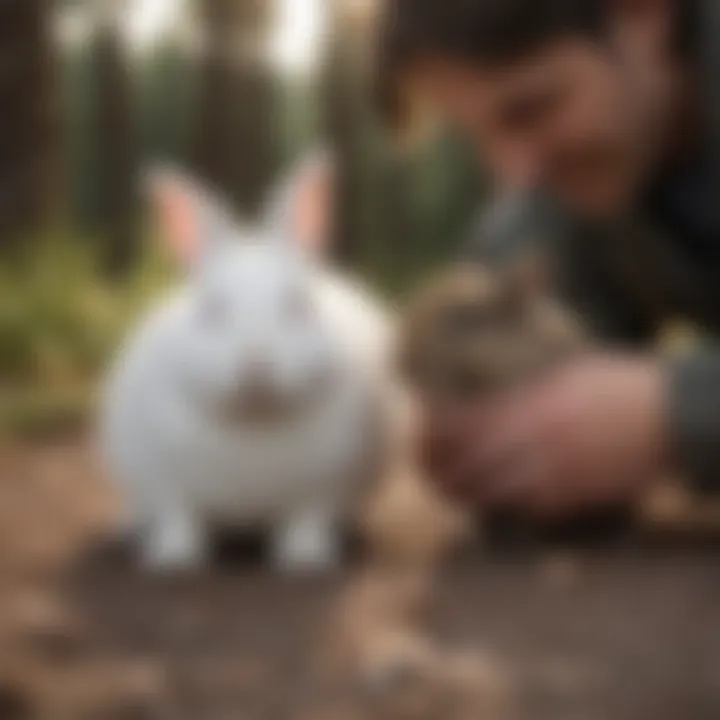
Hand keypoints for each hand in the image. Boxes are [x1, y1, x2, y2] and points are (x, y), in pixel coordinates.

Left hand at [421, 354, 668, 518]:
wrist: (668, 417)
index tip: (421, 429)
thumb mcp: (564, 371)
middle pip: (470, 463)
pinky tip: (492, 500)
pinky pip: (524, 509)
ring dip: (466, 492)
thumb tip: (488, 396)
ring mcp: (552, 472)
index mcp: (528, 404)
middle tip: (423, 468)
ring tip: (448, 488)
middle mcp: (534, 440)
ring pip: (491, 493)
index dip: (435, 431)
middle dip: (439, 469)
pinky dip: (502, 506)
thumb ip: (524, 389)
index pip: (465, 423)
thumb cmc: (615, 384)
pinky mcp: (572, 497)